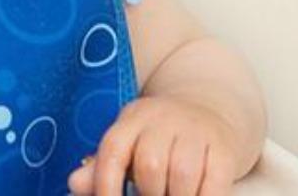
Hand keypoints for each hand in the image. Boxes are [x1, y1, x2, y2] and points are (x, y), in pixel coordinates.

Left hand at [66, 95, 237, 195]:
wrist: (210, 111)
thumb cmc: (160, 138)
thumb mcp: (130, 144)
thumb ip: (102, 167)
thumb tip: (74, 183)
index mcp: (133, 117)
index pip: (112, 149)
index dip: (105, 185)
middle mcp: (163, 118)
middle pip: (148, 165)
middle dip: (148, 195)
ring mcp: (195, 131)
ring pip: (180, 175)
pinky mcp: (223, 149)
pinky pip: (213, 185)